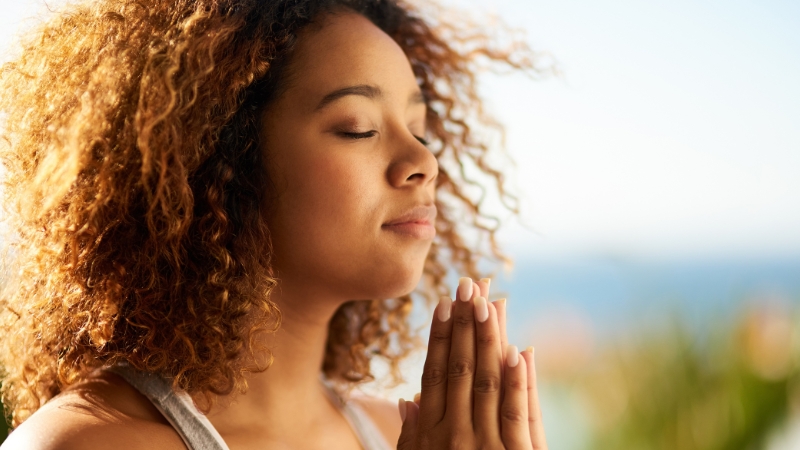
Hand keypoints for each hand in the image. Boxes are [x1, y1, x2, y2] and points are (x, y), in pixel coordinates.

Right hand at [396, 277, 547, 448]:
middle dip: (463, 323)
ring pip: (487, 382)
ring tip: (489, 303)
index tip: (444, 303)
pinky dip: (516, 381)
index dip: (439, 336)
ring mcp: (484, 445)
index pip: (433, 374)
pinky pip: (516, 413)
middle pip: (459, 369)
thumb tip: (406, 400)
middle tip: (468, 285)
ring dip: (488, 339)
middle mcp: (454, 434)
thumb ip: (412, 435)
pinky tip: (518, 351)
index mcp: (431, 432)